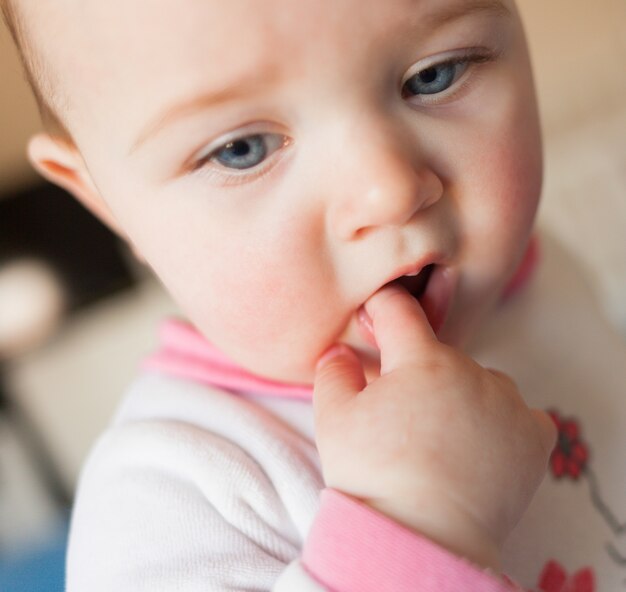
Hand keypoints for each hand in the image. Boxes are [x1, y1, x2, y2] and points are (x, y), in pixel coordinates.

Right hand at [313, 284, 556, 571]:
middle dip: (416, 372)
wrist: (422, 538)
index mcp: (422, 359)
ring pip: (478, 381)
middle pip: (438, 355)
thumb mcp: (333, 418)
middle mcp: (472, 371)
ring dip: (459, 395)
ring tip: (440, 437)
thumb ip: (334, 371)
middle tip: (399, 412)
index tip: (375, 319)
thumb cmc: (372, 474)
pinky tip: (480, 445)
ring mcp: (508, 403)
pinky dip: (499, 421)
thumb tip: (341, 351)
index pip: (400, 311)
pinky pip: (517, 412)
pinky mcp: (533, 437)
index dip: (382, 309)